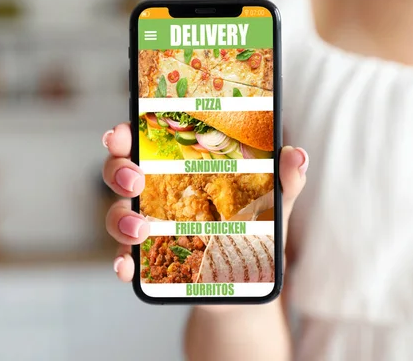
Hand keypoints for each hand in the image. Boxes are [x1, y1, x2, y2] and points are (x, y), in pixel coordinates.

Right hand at [102, 123, 308, 281]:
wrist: (248, 281)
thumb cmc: (254, 231)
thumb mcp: (273, 204)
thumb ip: (284, 181)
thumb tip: (296, 155)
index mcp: (179, 167)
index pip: (145, 141)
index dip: (126, 133)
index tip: (124, 131)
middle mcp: (156, 192)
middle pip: (120, 171)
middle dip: (118, 169)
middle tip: (134, 179)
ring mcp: (147, 225)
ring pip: (116, 213)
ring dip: (119, 217)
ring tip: (139, 228)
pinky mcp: (148, 259)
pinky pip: (125, 257)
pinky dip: (121, 261)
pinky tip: (126, 267)